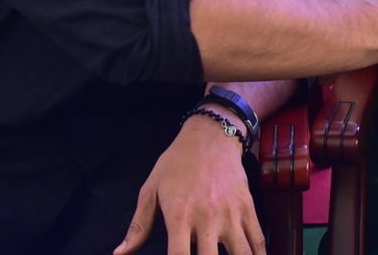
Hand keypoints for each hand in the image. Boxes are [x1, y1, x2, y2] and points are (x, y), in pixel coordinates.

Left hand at [113, 114, 263, 254]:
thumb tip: (120, 253)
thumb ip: (138, 225)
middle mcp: (207, 218)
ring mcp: (231, 214)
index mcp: (179, 216)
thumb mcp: (150, 189)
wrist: (212, 135)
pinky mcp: (248, 207)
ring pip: (241, 254)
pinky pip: (257, 238)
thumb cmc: (177, 162)